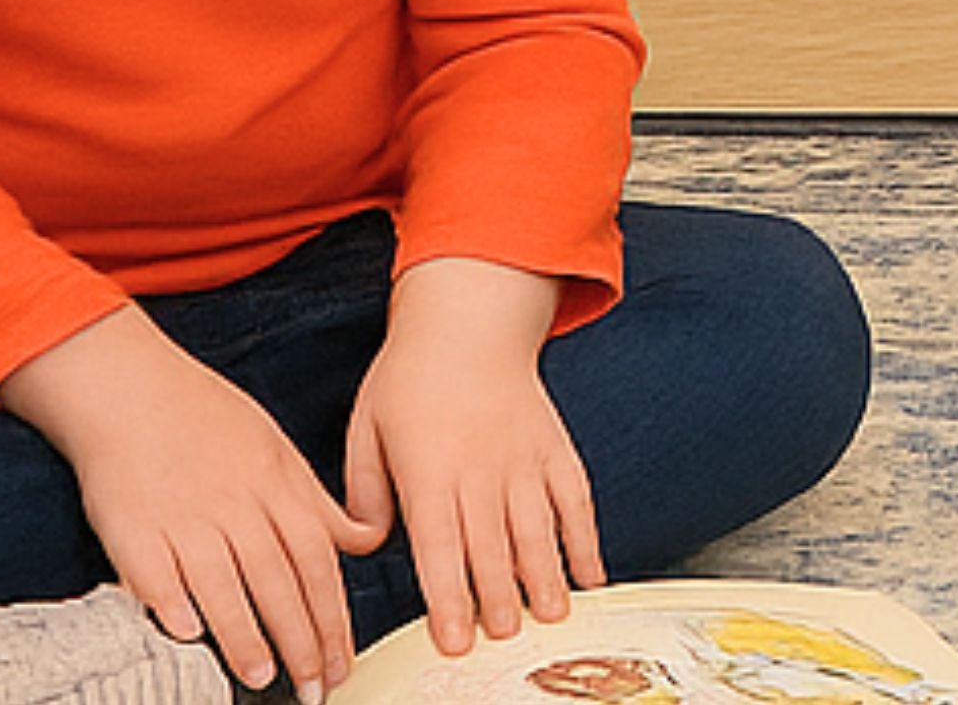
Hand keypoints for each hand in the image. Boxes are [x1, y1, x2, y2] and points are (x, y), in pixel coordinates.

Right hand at [0, 306, 376, 697]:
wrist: (132, 389)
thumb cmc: (207, 421)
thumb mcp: (275, 448)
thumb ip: (316, 501)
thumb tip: (364, 540)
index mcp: (274, 483)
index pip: (315, 558)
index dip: (332, 615)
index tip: (342, 661)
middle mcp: (235, 503)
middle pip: (277, 580)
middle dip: (302, 640)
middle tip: (316, 687)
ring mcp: (183, 517)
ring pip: (223, 585)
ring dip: (245, 635)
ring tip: (264, 677)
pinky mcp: (133, 530)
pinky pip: (156, 575)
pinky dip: (172, 606)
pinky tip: (189, 635)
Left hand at [344, 257, 602, 654]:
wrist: (470, 317)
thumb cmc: (411, 376)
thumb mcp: (367, 427)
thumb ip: (365, 491)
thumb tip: (370, 544)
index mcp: (429, 465)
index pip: (439, 543)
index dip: (449, 596)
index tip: (457, 639)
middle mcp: (481, 464)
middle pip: (492, 543)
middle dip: (500, 598)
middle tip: (505, 640)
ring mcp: (523, 454)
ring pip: (537, 524)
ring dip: (546, 574)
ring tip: (553, 616)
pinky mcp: (553, 444)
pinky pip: (575, 495)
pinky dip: (585, 537)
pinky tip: (591, 574)